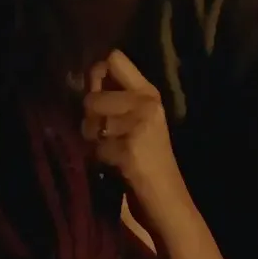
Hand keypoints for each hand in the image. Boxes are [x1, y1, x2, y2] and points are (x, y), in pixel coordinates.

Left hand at [82, 50, 183, 204]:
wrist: (168, 199)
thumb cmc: (149, 160)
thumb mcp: (138, 120)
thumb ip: (116, 96)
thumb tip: (89, 74)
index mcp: (148, 93)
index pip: (114, 59)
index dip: (96, 74)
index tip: (97, 92)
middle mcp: (146, 104)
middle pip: (92, 96)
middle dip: (90, 120)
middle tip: (106, 137)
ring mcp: (139, 125)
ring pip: (89, 122)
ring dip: (92, 141)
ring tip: (111, 151)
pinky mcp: (129, 149)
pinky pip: (95, 148)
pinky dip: (98, 160)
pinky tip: (114, 166)